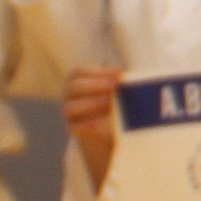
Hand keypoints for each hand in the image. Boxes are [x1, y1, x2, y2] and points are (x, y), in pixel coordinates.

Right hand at [61, 68, 119, 185]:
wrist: (98, 124)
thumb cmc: (106, 98)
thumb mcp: (110, 89)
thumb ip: (116, 84)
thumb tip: (132, 80)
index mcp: (75, 80)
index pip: (80, 72)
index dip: (99, 72)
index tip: (119, 75)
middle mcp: (68, 95)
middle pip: (75, 87)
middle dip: (96, 85)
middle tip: (115, 86)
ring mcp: (68, 112)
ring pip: (71, 107)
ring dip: (91, 103)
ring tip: (109, 103)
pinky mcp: (72, 128)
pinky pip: (74, 127)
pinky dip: (86, 125)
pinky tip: (99, 123)